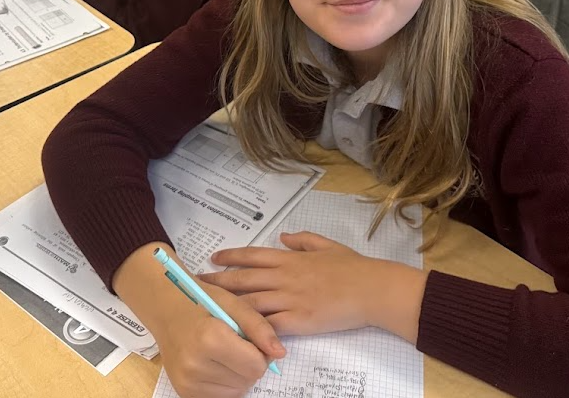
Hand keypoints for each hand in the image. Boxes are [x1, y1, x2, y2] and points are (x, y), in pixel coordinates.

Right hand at [113, 244, 284, 397]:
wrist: (165, 309)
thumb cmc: (201, 300)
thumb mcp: (233, 303)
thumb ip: (259, 327)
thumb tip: (281, 353)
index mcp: (209, 338)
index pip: (256, 365)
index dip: (260, 352)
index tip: (249, 338)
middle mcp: (195, 364)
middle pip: (248, 380)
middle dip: (249, 363)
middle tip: (235, 342)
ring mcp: (187, 381)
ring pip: (237, 391)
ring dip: (238, 375)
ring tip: (224, 351)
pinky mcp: (184, 392)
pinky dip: (225, 384)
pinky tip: (215, 364)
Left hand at [201, 231, 425, 342]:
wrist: (371, 289)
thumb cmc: (352, 267)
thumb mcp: (326, 245)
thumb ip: (302, 240)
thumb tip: (282, 238)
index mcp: (290, 258)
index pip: (252, 255)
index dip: (231, 256)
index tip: (213, 257)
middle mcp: (285, 277)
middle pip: (244, 279)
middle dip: (218, 281)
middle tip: (197, 283)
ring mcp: (290, 299)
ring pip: (251, 301)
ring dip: (227, 305)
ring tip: (208, 307)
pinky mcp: (299, 321)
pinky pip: (270, 325)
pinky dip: (253, 328)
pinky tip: (237, 331)